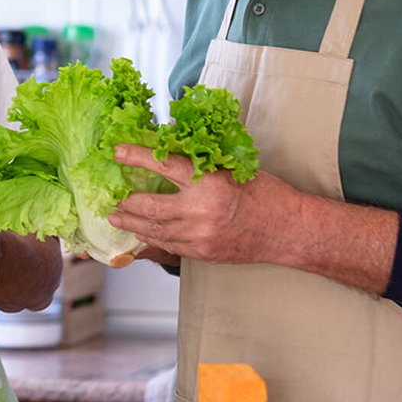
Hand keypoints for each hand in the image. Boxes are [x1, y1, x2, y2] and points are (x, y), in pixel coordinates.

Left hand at [107, 145, 298, 264]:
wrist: (289, 230)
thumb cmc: (265, 194)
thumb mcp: (233, 168)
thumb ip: (200, 163)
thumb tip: (168, 148)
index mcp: (209, 182)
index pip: (162, 165)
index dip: (135, 156)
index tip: (117, 151)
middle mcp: (200, 211)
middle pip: (149, 206)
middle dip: (125, 201)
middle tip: (112, 196)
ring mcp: (199, 236)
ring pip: (153, 230)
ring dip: (131, 223)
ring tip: (116, 216)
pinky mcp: (202, 254)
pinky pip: (167, 246)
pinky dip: (151, 238)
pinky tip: (140, 233)